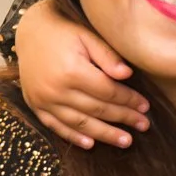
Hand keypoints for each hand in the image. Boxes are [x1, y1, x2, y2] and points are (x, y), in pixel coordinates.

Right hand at [13, 0, 149, 147]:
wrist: (30, 32)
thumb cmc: (64, 31)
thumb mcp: (88, 36)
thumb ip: (108, 56)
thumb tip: (128, 75)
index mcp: (72, 71)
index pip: (108, 92)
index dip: (128, 100)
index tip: (145, 107)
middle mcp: (56, 90)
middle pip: (97, 110)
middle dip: (123, 119)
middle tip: (143, 126)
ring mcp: (43, 100)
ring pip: (79, 123)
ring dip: (104, 134)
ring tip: (125, 141)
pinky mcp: (35, 105)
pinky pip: (55, 126)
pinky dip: (73, 137)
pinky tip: (91, 144)